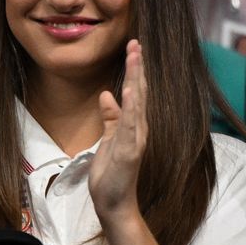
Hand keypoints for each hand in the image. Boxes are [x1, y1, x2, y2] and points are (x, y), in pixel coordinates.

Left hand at [88, 40, 146, 222]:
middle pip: (139, 92)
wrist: (113, 202)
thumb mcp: (107, 139)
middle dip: (137, 67)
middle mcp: (138, 129)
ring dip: (136, 80)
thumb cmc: (111, 173)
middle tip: (135, 43)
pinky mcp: (129, 151)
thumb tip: (106, 94)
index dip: (134, 70)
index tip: (133, 47)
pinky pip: (130, 126)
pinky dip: (131, 109)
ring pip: (137, 104)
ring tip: (135, 57)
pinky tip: (131, 92)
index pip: (135, 92)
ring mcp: (135, 140)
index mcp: (132, 125)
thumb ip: (110, 117)